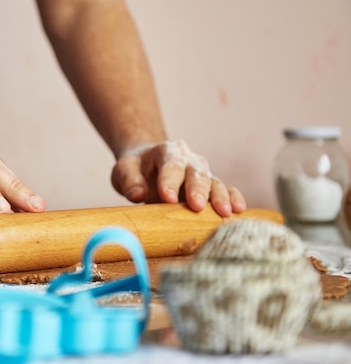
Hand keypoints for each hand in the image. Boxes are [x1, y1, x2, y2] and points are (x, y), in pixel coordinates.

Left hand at [110, 140, 245, 216]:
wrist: (148, 165)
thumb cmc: (136, 169)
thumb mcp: (124, 170)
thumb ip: (128, 180)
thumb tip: (137, 194)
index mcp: (167, 151)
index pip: (170, 164)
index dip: (169, 181)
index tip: (167, 198)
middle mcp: (189, 160)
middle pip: (196, 173)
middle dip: (197, 190)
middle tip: (196, 206)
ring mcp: (202, 173)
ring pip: (214, 182)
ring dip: (219, 197)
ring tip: (224, 212)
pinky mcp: (210, 187)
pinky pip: (225, 189)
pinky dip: (233, 198)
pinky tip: (238, 209)